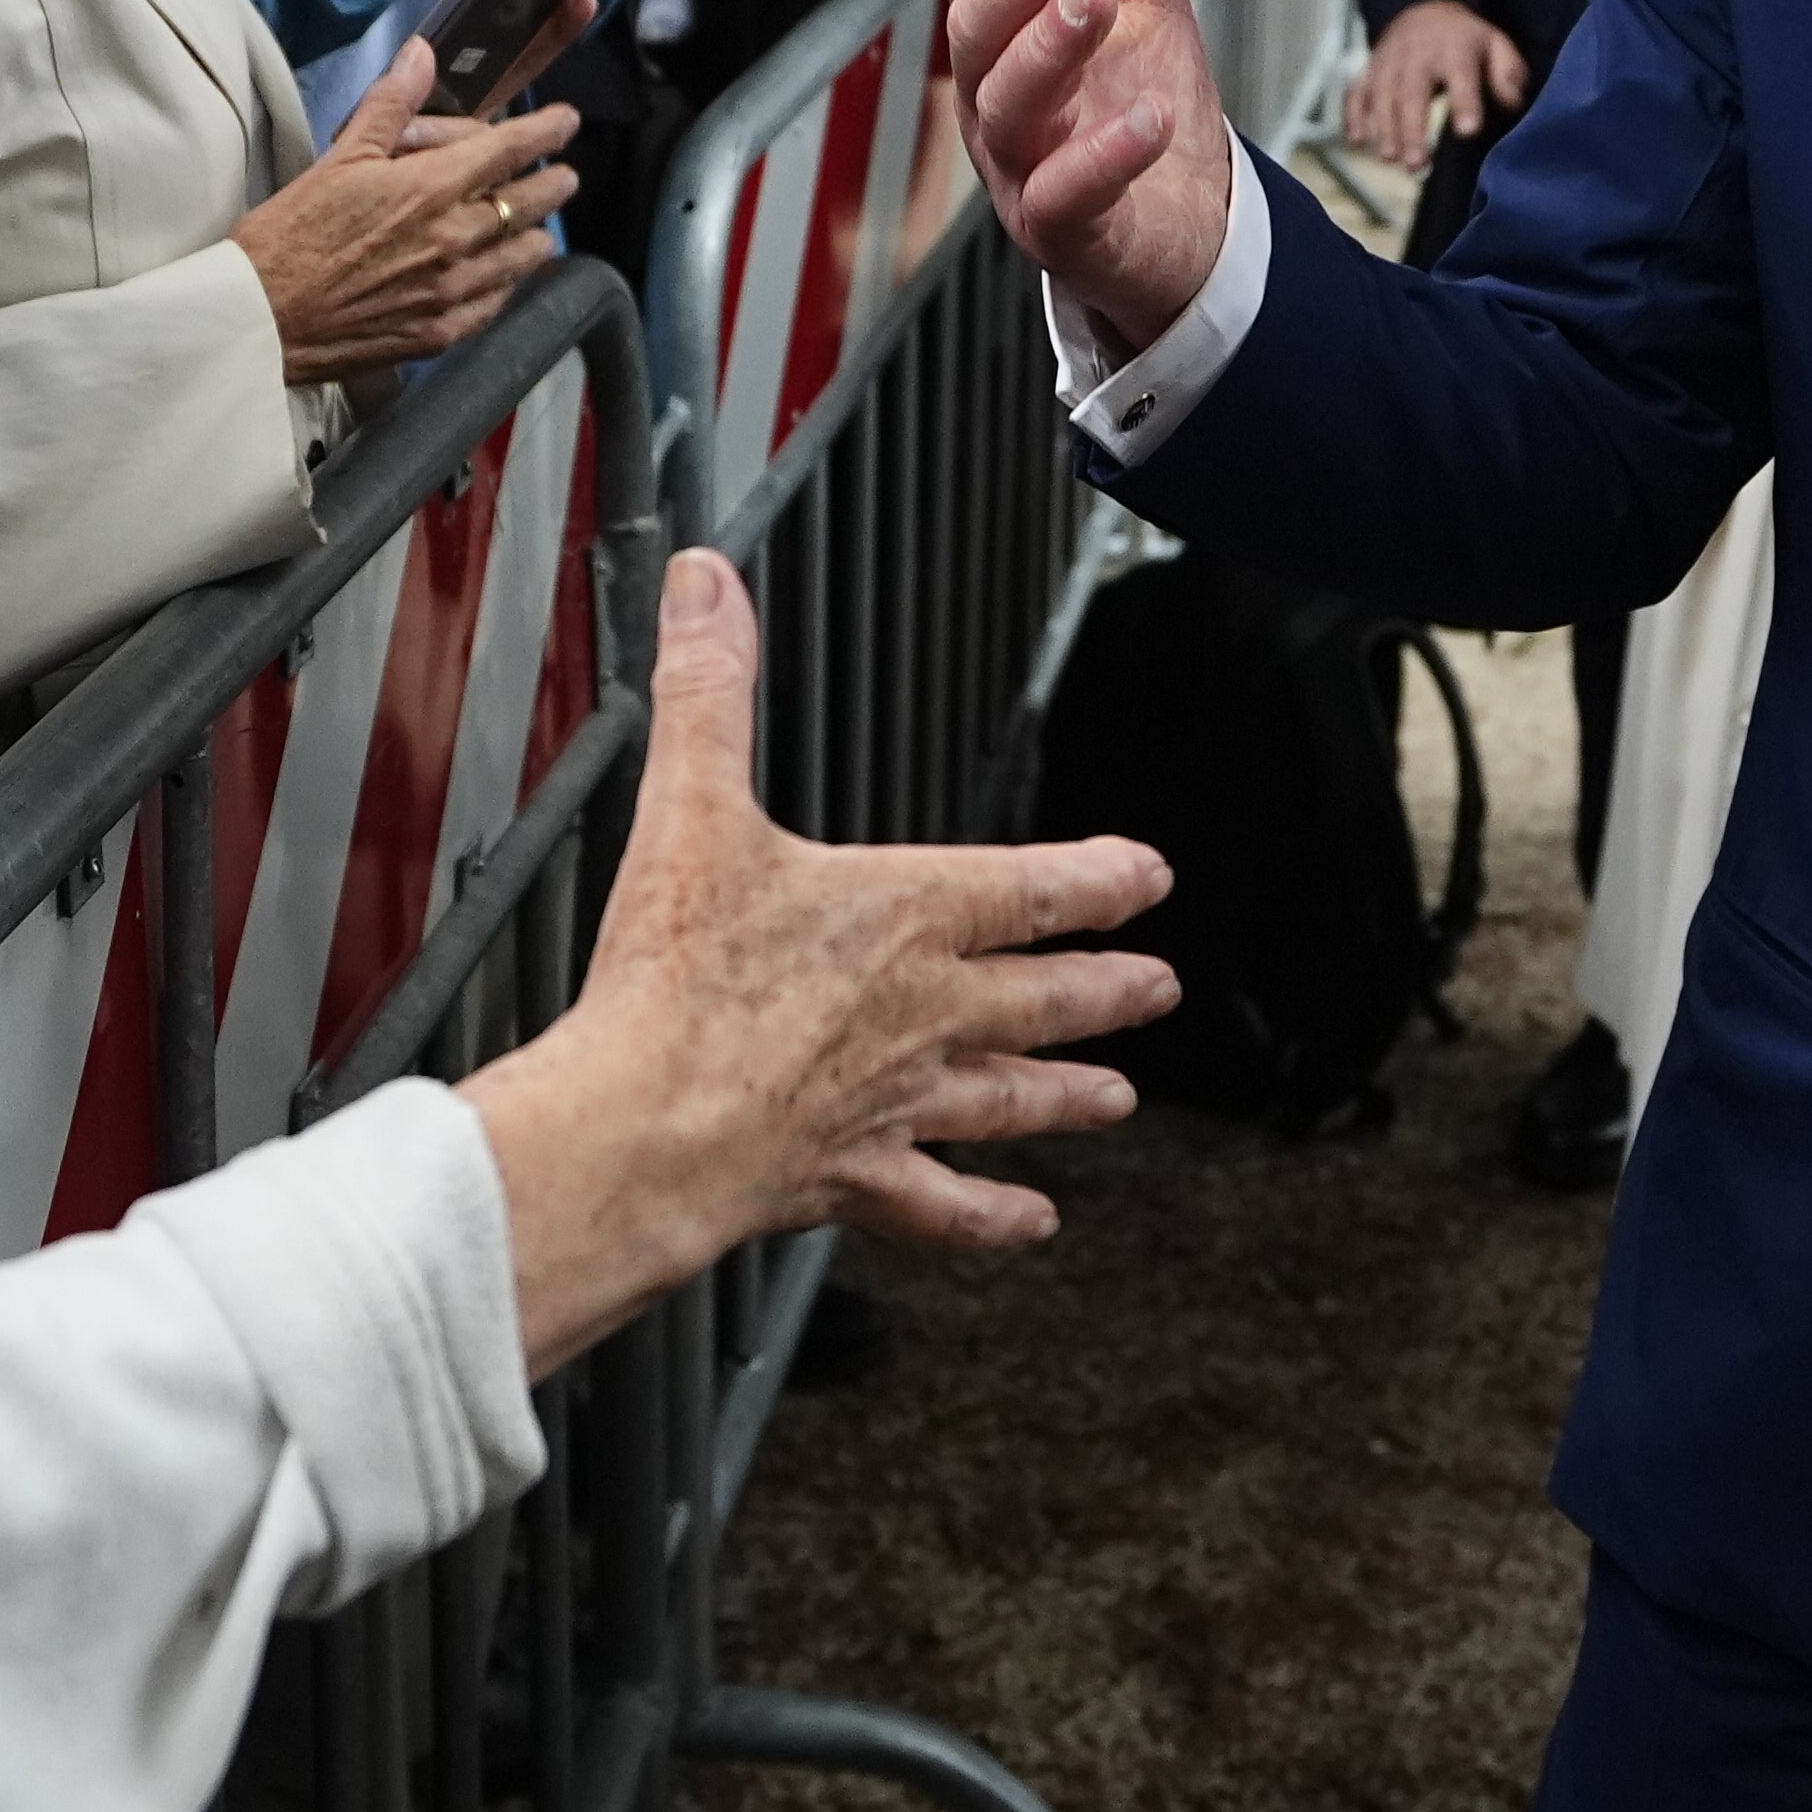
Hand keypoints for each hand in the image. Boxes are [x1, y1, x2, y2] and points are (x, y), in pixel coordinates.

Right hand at [228, 39, 579, 384]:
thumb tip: (421, 54)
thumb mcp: (339, 158)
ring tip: (533, 227)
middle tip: (561, 175)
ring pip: (526, 256)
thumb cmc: (290, 233)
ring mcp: (453, 291)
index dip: (547, 130)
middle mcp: (455, 239)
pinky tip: (500, 274)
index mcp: (431, 188)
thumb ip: (391, 106)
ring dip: (536, 235)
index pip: (511, 149)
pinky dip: (506, 281)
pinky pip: (497, 302)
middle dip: (554, 183)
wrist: (260, 317)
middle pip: (532, 203)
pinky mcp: (441, 333)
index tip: (565, 120)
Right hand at [460, 548, 1174, 1367]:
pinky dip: (991, 1219)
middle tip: (1159, 987)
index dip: (1098, 877)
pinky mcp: (857, 1179)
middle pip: (1042, 997)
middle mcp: (925, 1012)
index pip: (1031, 886)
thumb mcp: (692, 806)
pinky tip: (1031, 1224)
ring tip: (1117, 1098)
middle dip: (1107, 988)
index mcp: (904, 915)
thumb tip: (710, 587)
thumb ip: (709, 691)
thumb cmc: (677, 979)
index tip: (1149, 875)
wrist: (652, 1124)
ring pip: (1011, 1097)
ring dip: (1069, 1094)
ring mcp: (899, 1102)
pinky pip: (944, 1206)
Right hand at [940, 0, 1240, 346]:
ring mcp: (1022, 170)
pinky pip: (1066, 195)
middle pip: (974, 35)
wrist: (1190, 222)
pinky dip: (1104, 155)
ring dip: (1049, 46)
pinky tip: (1149, 116)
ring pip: (1008, 108)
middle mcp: (994, 103)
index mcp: (1001, 40)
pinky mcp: (1066, 232)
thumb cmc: (1143, 103)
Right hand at [1345, 0, 1528, 172]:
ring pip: (1382, 97)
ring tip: (1391, 158)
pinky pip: (1357, 92)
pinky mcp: (1370, 71)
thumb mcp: (1496, 45)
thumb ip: (1508, 74)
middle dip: (1412, 129)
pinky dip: (1354, 116)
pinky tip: (1358, 140)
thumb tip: (1511, 102)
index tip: (1468, 130)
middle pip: (1412, 93)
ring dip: (1384, 129)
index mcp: (1454, 50)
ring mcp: (1389, 63)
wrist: (1424, 9)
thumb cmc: (1464, 39)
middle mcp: (1417, 56)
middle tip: (1416, 163)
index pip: (1460, 75)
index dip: (1465, 103)